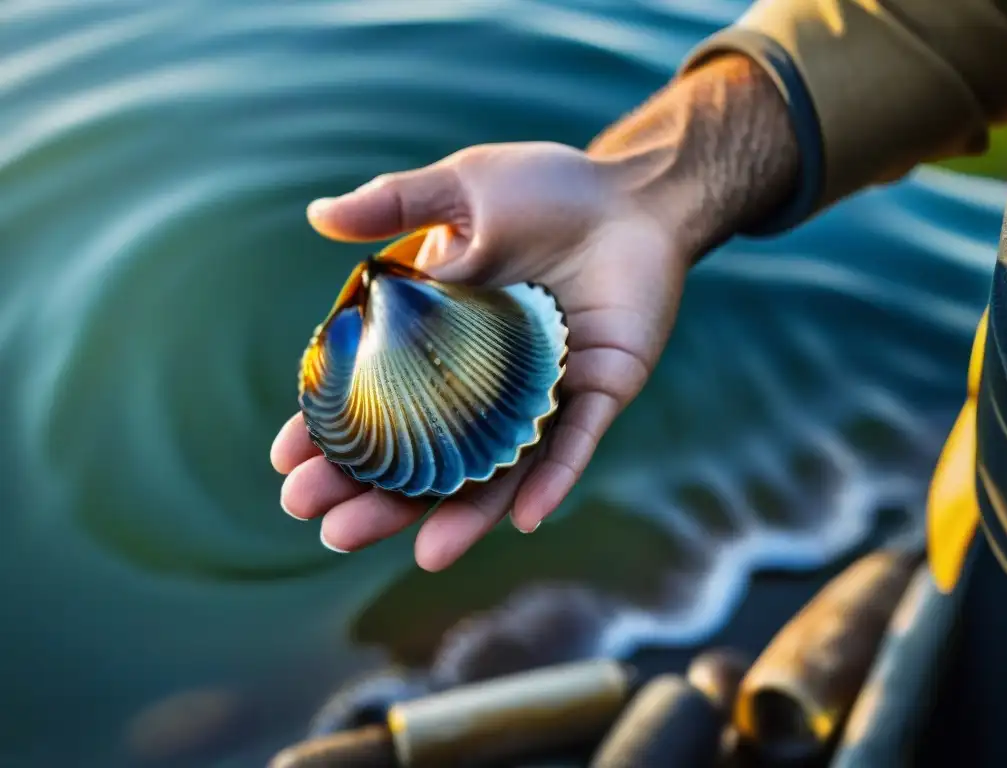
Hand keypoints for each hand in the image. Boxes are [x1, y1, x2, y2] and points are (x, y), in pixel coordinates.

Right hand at [271, 141, 696, 569]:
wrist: (636, 193)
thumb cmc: (550, 189)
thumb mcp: (462, 188)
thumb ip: (395, 204)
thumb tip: (317, 215)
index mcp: (444, 338)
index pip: (378, 397)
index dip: (335, 431)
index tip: (287, 462)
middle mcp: (487, 380)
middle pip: (428, 451)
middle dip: (381, 492)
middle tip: (327, 524)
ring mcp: (542, 394)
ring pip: (498, 467)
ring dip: (462, 512)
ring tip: (420, 553)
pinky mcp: (598, 393)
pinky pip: (574, 444)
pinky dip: (552, 480)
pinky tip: (523, 519)